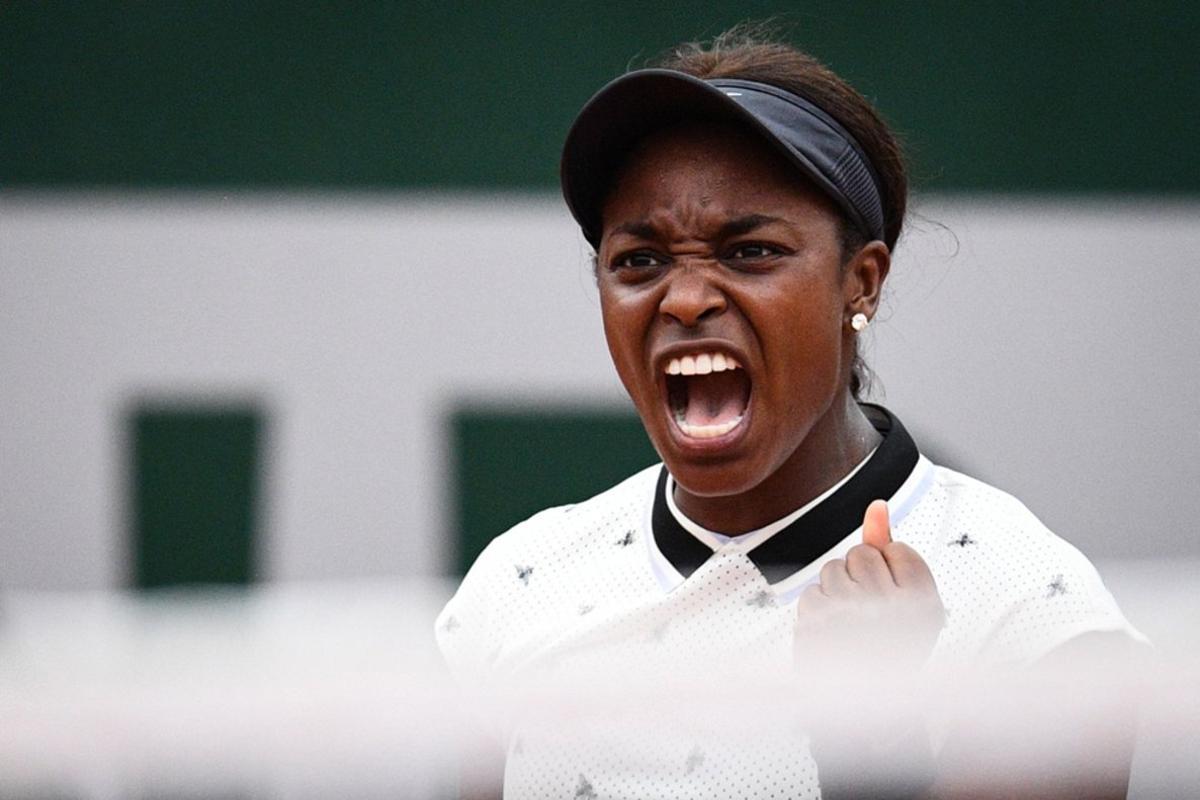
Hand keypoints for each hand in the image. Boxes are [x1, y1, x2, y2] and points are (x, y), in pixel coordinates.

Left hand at [794, 500, 943, 675]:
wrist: (863, 710)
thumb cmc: (891, 647)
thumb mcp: (909, 601)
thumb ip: (891, 549)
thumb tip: (875, 504)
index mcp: (923, 603)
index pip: (896, 548)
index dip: (890, 572)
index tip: (893, 603)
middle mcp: (888, 607)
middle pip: (861, 553)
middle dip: (862, 577)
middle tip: (872, 616)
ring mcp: (849, 614)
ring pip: (833, 568)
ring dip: (839, 590)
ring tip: (852, 624)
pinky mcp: (815, 623)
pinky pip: (812, 591)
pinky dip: (820, 609)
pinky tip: (832, 634)